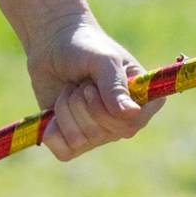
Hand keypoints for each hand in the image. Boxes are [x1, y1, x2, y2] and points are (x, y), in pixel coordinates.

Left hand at [25, 14, 158, 162]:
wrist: (53, 45)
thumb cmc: (85, 47)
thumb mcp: (103, 60)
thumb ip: (115, 86)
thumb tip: (131, 114)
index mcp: (143, 101)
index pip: (131, 124)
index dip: (106, 110)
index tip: (92, 86)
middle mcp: (124, 121)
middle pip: (100, 133)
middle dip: (80, 104)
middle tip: (81, 84)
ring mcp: (99, 133)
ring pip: (78, 140)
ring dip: (65, 109)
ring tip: (70, 89)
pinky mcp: (74, 140)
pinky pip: (63, 151)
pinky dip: (52, 128)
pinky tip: (54, 110)